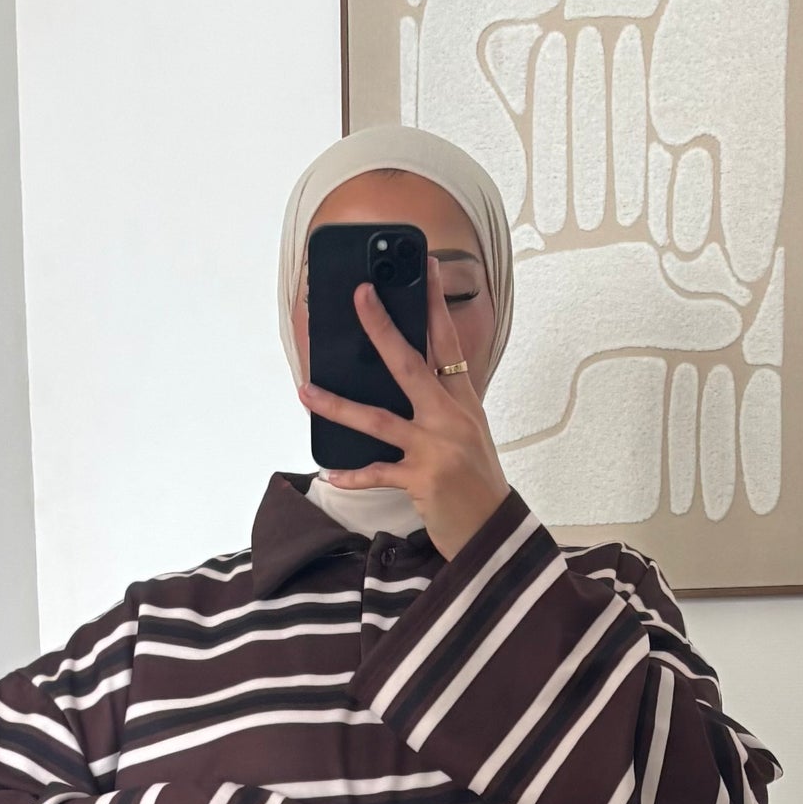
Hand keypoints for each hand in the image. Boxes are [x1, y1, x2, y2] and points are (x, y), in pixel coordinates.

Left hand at [299, 261, 511, 559]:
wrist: (496, 534)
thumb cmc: (477, 485)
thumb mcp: (468, 436)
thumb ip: (440, 406)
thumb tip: (402, 379)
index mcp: (464, 403)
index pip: (449, 344)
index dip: (437, 305)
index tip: (428, 269)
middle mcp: (451, 419)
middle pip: (412, 364)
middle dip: (382, 328)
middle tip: (360, 296)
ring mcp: (437, 449)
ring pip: (378, 419)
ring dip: (337, 405)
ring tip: (305, 391)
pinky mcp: (423, 480)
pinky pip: (377, 473)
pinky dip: (352, 475)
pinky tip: (329, 472)